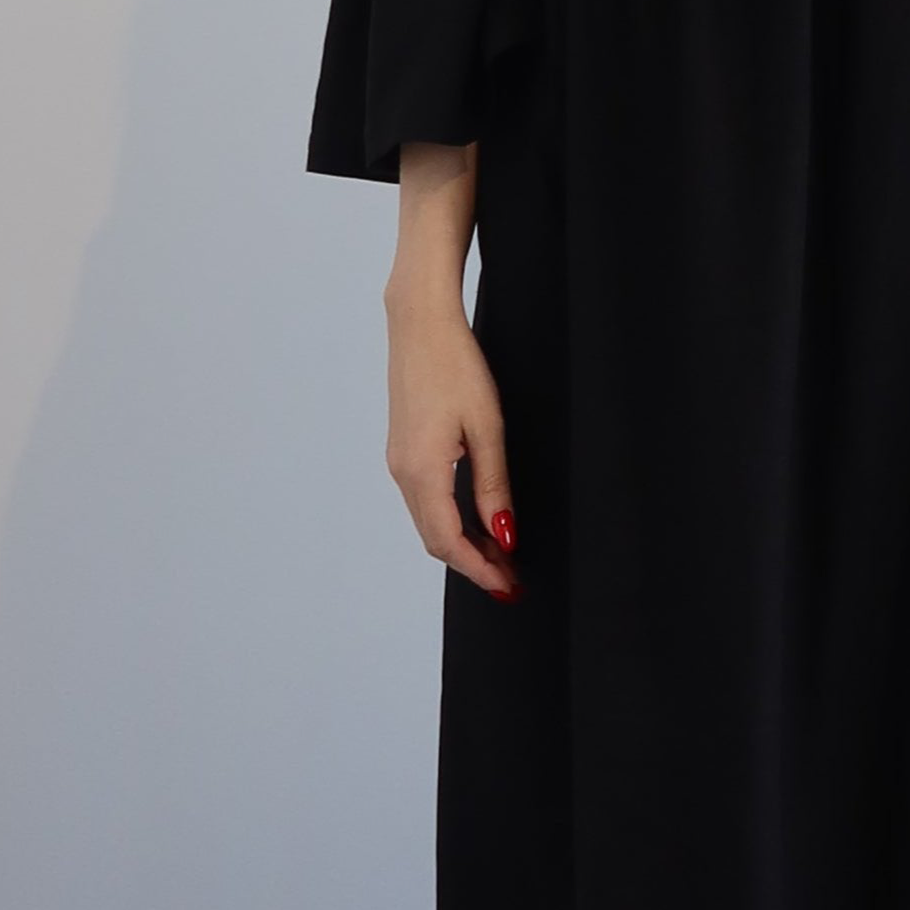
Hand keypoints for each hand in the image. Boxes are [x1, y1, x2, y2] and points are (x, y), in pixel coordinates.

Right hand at [384, 291, 521, 597]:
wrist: (420, 323)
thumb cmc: (455, 365)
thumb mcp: (487, 428)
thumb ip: (493, 486)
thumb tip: (504, 535)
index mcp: (422, 471)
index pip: (449, 542)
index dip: (479, 570)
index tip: (507, 586)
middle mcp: (402, 472)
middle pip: (435, 539)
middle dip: (472, 564)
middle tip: (510, 579)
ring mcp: (399, 461)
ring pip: (429, 522)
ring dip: (462, 544)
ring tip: (500, 554)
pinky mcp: (402, 450)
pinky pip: (424, 501)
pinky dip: (450, 520)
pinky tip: (476, 520)